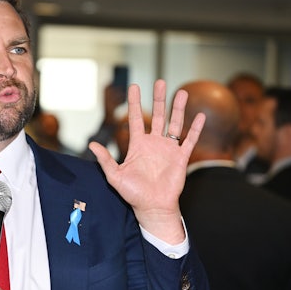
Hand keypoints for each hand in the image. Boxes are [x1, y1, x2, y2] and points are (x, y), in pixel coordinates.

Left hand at [89, 79, 204, 242]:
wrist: (152, 207)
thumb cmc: (133, 194)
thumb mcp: (115, 176)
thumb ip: (105, 160)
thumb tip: (91, 145)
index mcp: (138, 145)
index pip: (137, 119)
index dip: (135, 103)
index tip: (134, 86)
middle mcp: (154, 144)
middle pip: (158, 116)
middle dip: (159, 99)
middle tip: (160, 81)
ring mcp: (168, 150)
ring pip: (175, 124)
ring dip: (178, 108)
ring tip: (182, 92)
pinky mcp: (180, 158)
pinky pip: (189, 140)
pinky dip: (195, 128)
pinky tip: (199, 115)